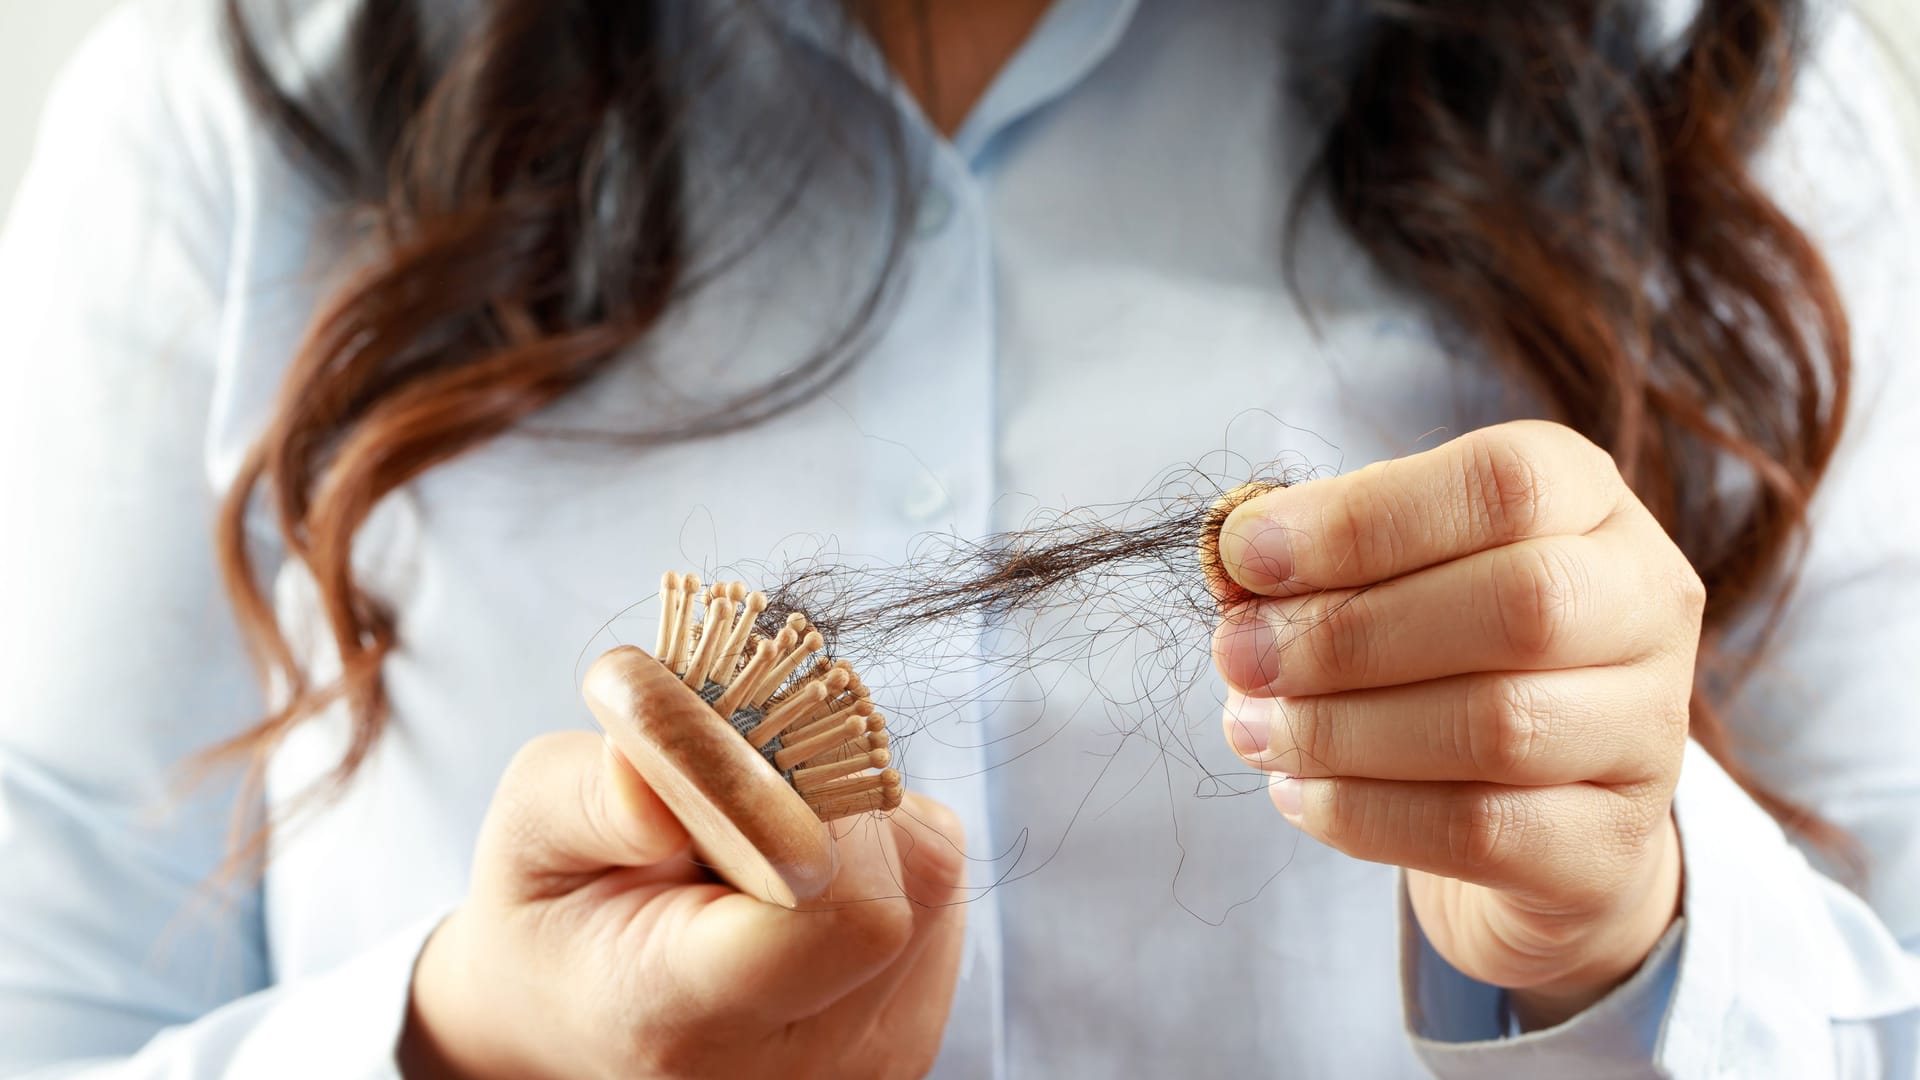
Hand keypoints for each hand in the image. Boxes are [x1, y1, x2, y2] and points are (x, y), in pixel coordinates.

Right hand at [399, 696, 966, 1077]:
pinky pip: (937, 891)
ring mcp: (867, 1060)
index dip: (815, 818)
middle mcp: (795, 1061)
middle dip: (829, 799)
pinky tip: (802, 879)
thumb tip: (677, 767)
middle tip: (742, 797)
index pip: (839, 917)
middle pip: (898, 882)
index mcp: (682, 1015)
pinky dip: (881, 856)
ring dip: (859, 823)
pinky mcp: (911, 1033)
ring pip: (928, 871)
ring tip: (762, 845)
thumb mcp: (529, 829)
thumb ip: (593, 792)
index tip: (747, 768)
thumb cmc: (557, 911)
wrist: (580, 1012)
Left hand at [1212, 420, 1695, 1028]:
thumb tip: (1231, 559)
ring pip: (1499, 727)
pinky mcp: (1611, 846)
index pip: (1503, 484)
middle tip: (1238, 656)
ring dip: (1342, 730)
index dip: (1361, 519)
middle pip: (1519, 604)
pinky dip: (1365, 814)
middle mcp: (1643, 604)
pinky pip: (1482, 833)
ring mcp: (1647, 732)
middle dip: (1347, 633)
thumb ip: (1316, 560)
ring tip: (1252, 728)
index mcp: (1588, 501)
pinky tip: (1298, 794)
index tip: (1244, 556)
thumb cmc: (1439, 651)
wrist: (1536, 806)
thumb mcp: (1388, 574)